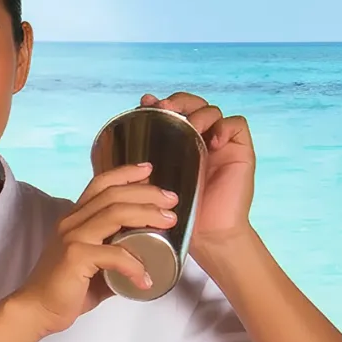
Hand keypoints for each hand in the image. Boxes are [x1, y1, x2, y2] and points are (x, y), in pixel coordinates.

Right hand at [8, 162, 179, 335]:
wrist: (36, 310)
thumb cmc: (64, 290)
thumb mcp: (93, 266)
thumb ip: (114, 258)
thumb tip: (143, 261)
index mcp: (75, 219)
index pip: (100, 184)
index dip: (125, 173)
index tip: (148, 170)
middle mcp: (72, 222)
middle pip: (113, 194)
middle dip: (146, 193)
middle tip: (171, 201)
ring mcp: (73, 237)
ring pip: (115, 214)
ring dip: (147, 214)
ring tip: (169, 222)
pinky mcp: (76, 256)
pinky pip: (115, 254)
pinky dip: (135, 265)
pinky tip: (146, 279)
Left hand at [139, 92, 255, 246]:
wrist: (208, 239)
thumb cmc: (177, 218)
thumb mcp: (149, 188)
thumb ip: (134, 170)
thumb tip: (101, 153)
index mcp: (179, 145)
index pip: (172, 112)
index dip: (159, 103)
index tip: (144, 104)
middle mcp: (200, 140)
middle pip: (192, 104)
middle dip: (177, 102)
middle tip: (164, 110)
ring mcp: (221, 144)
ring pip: (212, 110)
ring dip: (199, 112)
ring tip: (190, 127)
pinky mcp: (240, 151)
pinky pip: (237, 124)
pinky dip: (225, 126)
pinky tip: (213, 141)